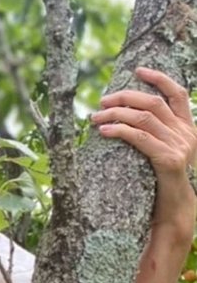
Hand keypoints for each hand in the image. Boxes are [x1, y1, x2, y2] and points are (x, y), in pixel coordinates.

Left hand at [91, 67, 195, 237]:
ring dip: (115, 114)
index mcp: (187, 128)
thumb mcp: (160, 154)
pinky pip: (141, 138)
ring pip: (144, 118)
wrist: (174, 211)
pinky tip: (104, 131)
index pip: (177, 94)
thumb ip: (152, 136)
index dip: (159, 78)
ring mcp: (180, 146)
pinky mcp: (170, 160)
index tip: (137, 70)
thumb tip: (123, 120)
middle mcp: (186, 133)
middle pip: (153, 103)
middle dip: (124, 98)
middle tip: (101, 102)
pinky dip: (120, 131)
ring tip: (94, 117)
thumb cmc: (160, 184)